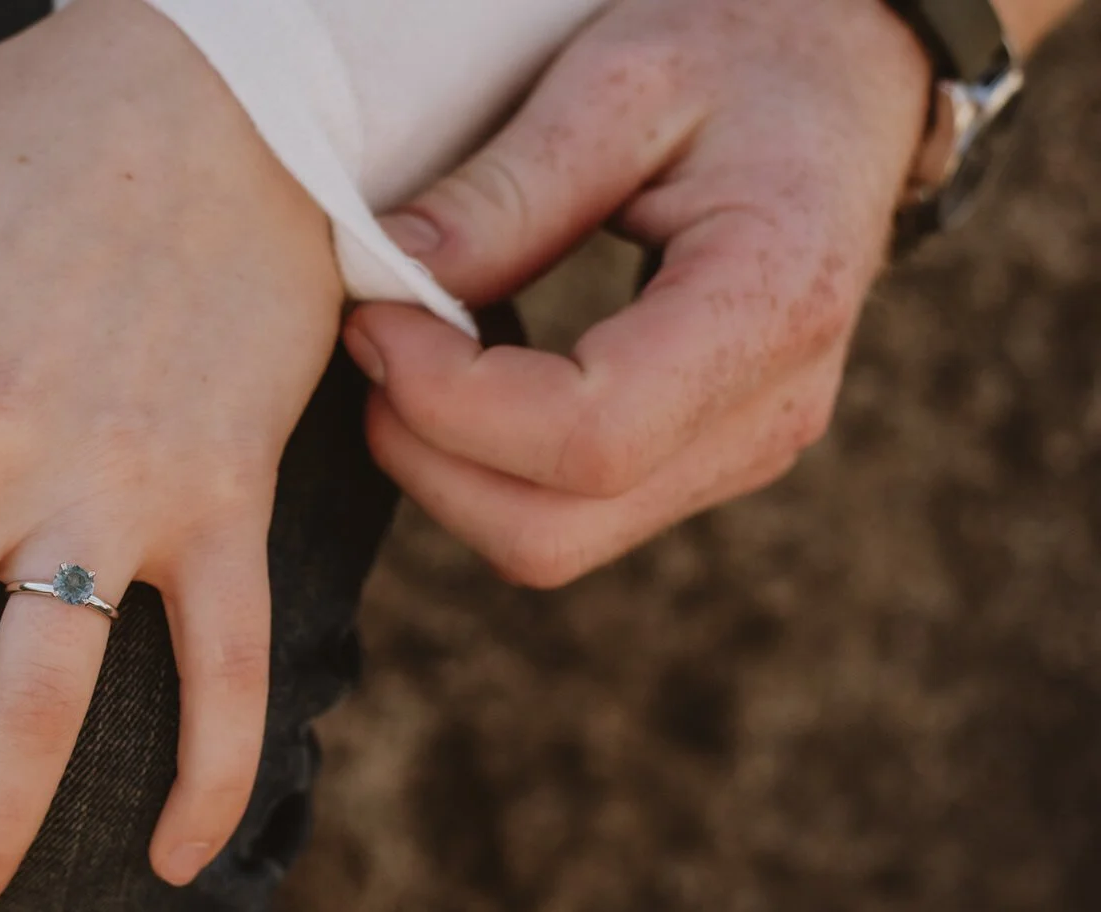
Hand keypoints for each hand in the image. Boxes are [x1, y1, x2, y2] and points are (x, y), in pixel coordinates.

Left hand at [343, 0, 931, 587]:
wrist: (851, 77)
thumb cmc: (745, 54)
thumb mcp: (624, 82)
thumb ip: (509, 187)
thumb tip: (385, 275)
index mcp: (771, 308)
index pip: (587, 438)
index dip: (450, 402)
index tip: (376, 318)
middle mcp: (768, 417)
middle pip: (551, 532)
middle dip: (427, 456)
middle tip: (375, 342)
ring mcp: (740, 455)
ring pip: (547, 542)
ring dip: (446, 469)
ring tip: (413, 351)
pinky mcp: (703, 466)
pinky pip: (565, 517)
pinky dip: (486, 467)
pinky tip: (465, 375)